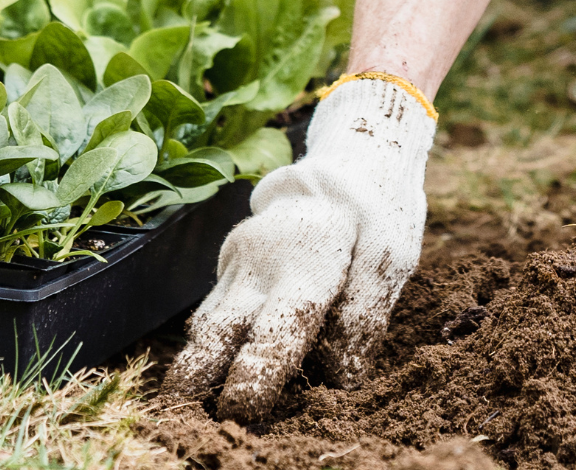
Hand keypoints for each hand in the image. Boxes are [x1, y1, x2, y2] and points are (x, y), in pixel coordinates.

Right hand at [165, 76, 434, 420]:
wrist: (348, 157)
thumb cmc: (376, 210)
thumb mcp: (391, 255)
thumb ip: (364, 316)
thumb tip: (339, 377)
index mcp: (303, 268)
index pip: (272, 337)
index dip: (253, 381)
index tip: (242, 412)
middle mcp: (260, 266)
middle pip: (214, 334)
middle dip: (195, 380)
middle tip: (184, 418)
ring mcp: (239, 261)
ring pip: (206, 323)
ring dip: (196, 365)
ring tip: (186, 406)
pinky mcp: (232, 261)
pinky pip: (213, 308)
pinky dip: (210, 342)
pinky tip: (212, 370)